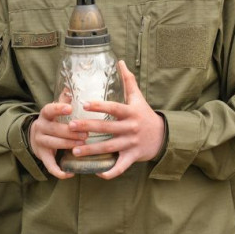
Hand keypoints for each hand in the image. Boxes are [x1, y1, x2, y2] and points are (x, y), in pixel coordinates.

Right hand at [28, 102, 87, 179]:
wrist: (35, 137)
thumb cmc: (52, 121)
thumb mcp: (56, 109)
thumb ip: (64, 99)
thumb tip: (71, 83)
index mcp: (44, 115)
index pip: (49, 109)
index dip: (59, 109)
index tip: (70, 108)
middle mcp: (40, 128)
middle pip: (54, 129)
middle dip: (71, 132)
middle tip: (86, 133)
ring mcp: (40, 143)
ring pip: (53, 144)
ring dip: (68, 145)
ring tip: (83, 145)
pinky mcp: (42, 156)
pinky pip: (49, 165)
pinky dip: (59, 171)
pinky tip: (70, 173)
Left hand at [69, 60, 165, 180]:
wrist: (163, 136)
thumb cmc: (146, 114)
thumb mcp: (138, 97)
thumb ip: (128, 80)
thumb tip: (120, 61)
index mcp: (131, 112)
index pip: (114, 108)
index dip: (100, 106)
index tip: (84, 104)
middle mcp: (131, 128)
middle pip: (107, 128)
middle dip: (88, 127)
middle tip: (71, 126)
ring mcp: (131, 144)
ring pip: (109, 148)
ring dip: (91, 150)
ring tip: (74, 150)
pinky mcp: (133, 157)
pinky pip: (121, 166)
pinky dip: (110, 171)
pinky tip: (96, 172)